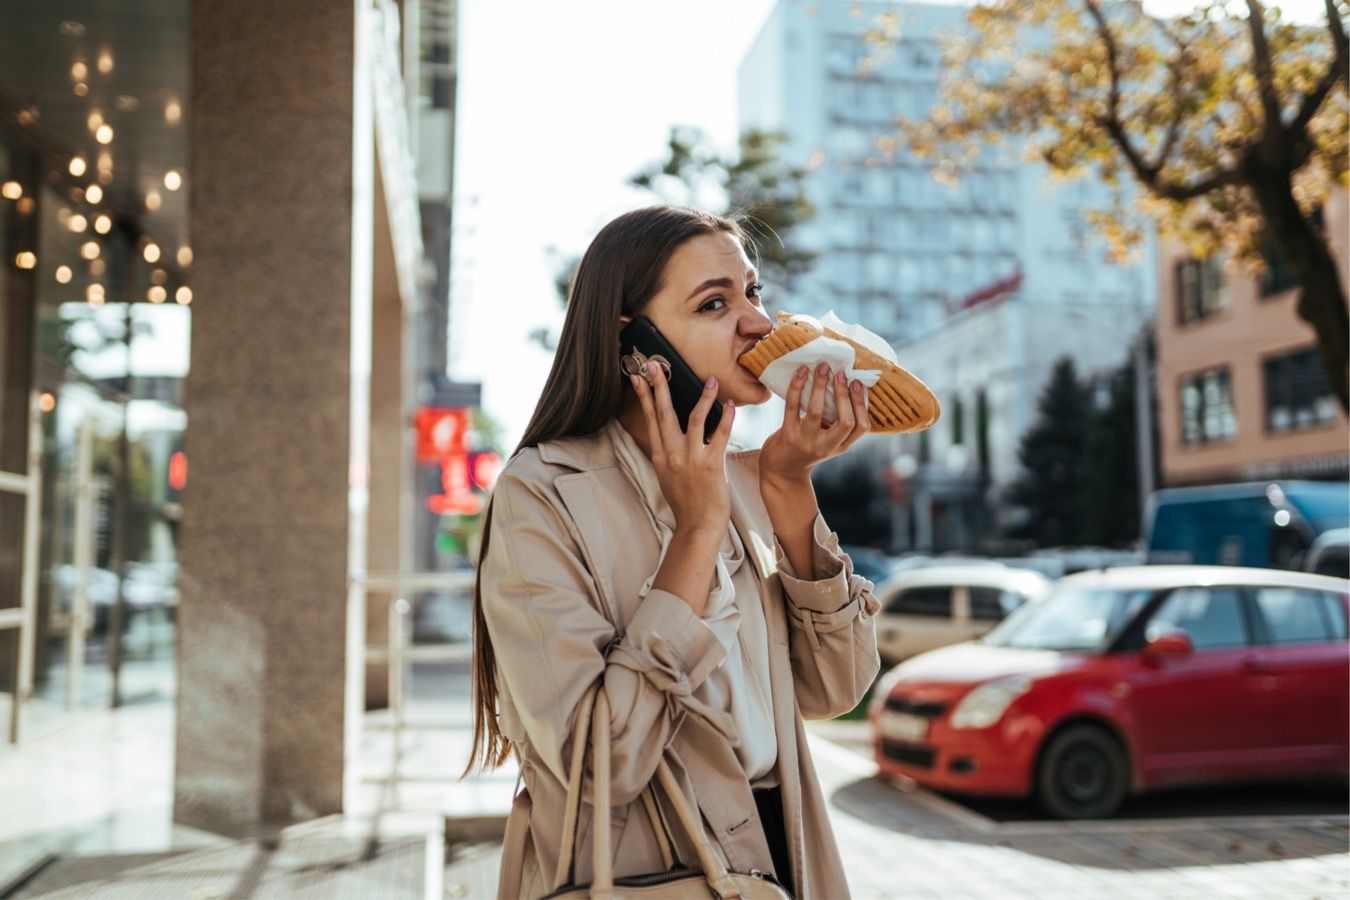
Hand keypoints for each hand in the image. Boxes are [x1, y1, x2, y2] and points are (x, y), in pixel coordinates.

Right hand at [629, 363, 735, 535]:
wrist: (698, 526)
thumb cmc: (687, 502)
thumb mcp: (668, 476)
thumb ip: (668, 454)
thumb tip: (667, 434)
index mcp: (660, 456)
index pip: (649, 419)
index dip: (643, 396)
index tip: (637, 377)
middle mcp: (672, 454)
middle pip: (663, 412)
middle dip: (659, 386)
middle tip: (655, 364)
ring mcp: (690, 459)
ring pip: (694, 418)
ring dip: (703, 396)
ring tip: (710, 379)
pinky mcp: (711, 465)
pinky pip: (719, 434)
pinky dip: (726, 417)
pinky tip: (730, 404)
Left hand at [760, 362, 869, 483]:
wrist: (781, 470)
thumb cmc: (808, 447)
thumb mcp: (829, 440)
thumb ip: (838, 421)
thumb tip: (845, 383)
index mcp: (841, 446)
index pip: (862, 427)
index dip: (861, 404)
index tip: (856, 383)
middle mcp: (826, 446)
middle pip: (845, 422)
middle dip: (844, 395)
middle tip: (841, 373)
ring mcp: (806, 442)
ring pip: (816, 412)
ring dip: (820, 386)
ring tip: (822, 367)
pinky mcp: (787, 435)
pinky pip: (792, 407)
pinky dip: (797, 387)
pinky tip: (801, 372)